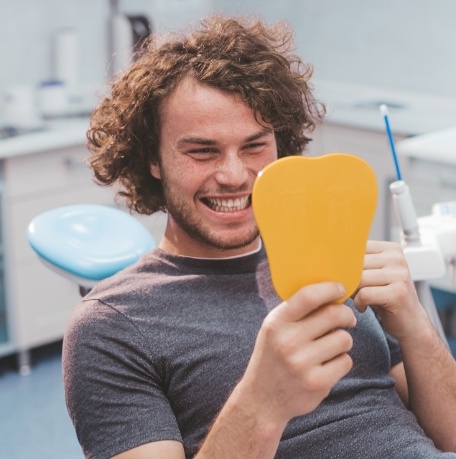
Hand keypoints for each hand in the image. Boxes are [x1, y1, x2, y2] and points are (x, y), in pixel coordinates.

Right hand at [239, 282, 356, 424]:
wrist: (262, 399)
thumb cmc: (272, 356)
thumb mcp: (273, 329)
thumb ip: (295, 311)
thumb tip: (328, 291)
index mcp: (276, 323)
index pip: (308, 296)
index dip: (329, 288)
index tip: (340, 288)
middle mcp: (288, 341)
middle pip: (333, 315)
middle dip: (346, 314)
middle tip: (347, 319)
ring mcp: (302, 363)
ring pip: (344, 339)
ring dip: (343, 340)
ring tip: (331, 346)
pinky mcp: (317, 382)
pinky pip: (345, 361)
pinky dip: (341, 361)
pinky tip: (328, 364)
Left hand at [352, 240, 425, 339]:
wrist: (410, 321)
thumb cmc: (385, 296)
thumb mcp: (372, 274)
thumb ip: (357, 263)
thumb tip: (327, 260)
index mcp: (390, 249)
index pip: (356, 248)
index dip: (345, 263)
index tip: (344, 275)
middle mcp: (397, 258)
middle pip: (356, 263)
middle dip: (348, 279)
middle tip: (349, 290)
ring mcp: (400, 275)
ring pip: (359, 279)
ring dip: (353, 292)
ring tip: (358, 298)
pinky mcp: (398, 292)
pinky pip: (364, 294)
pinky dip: (359, 303)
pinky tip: (364, 306)